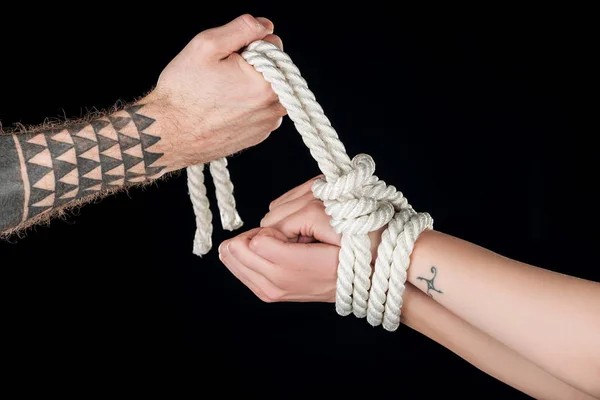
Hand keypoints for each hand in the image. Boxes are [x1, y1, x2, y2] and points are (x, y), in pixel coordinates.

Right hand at [146, 14, 285, 168]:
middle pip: (274, 68)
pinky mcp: (260, 135)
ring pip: (269, 89)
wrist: (169, 134)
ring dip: (252, 85)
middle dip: (253, 65)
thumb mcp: (207, 46)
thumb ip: (243, 28)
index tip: (228, 58)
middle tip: (222, 75)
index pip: (274, 44)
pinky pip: (262, 109)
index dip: (249, 44)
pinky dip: (248, 104)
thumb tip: (266, 26)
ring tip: (222, 93)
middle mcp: (274, 107)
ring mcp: (268, 124)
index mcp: (267, 83)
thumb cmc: (184, 91)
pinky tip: (224, 107)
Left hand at [217, 176, 385, 302]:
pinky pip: (242, 272)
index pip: (257, 240)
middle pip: (238, 251)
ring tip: (274, 241)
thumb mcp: (332, 221)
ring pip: (234, 261)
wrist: (368, 279)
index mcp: (296, 267)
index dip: (272, 226)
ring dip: (246, 246)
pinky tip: (259, 249)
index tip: (292, 230)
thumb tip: (265, 226)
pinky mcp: (272, 295)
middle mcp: (280, 284)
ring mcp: (274, 293)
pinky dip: (244, 257)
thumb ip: (297, 217)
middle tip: (281, 235)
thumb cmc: (355, 247)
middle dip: (253, 235)